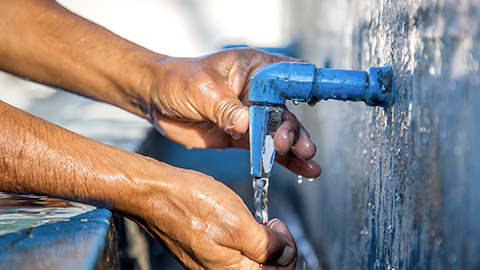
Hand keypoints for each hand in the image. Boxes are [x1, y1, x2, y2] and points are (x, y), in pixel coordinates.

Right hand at [124, 163, 296, 268]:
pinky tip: (238, 221)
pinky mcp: (203, 251)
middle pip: (263, 269)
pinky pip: (232, 251)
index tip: (282, 229)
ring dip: (259, 241)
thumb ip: (266, 245)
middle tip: (272, 224)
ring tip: (254, 220)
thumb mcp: (238, 222)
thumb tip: (287, 254)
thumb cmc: (189, 204)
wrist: (154, 192)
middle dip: (275, 248)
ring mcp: (210, 263)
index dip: (288, 252)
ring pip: (248, 260)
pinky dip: (242, 237)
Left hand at [147, 48, 320, 177]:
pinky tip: (303, 169)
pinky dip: (283, 160)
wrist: (156, 100)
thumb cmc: (177, 81)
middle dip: (292, 127)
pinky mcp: (243, 136)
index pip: (287, 73)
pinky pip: (266, 149)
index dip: (303, 85)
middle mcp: (257, 91)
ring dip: (294, 146)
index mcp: (253, 68)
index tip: (311, 101)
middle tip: (289, 144)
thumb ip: (226, 108)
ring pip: (280, 131)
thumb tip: (246, 125)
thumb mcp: (201, 89)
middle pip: (286, 108)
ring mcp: (252, 116)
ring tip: (307, 159)